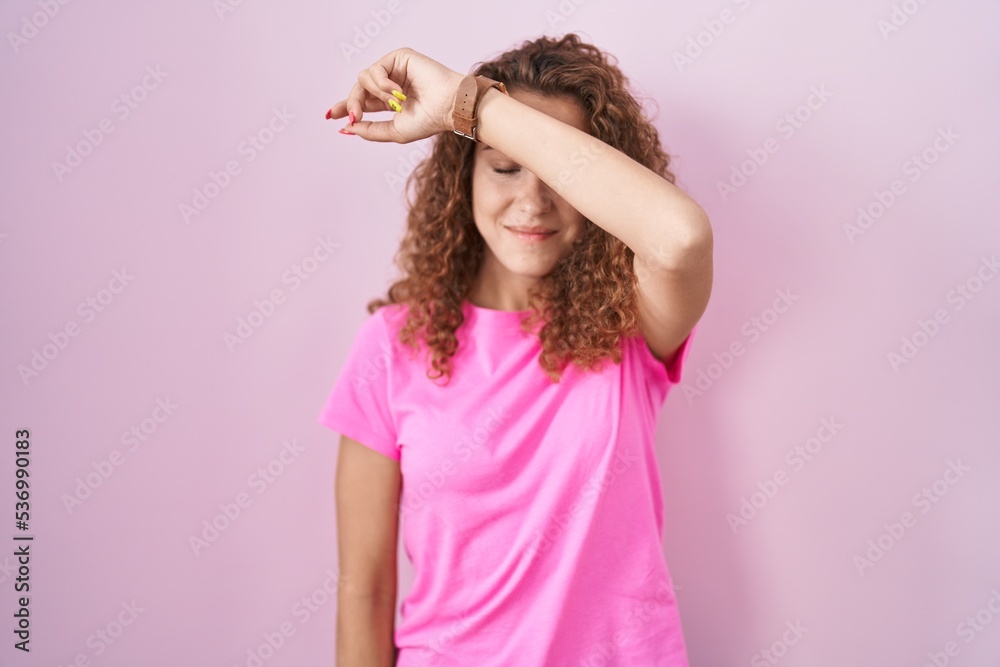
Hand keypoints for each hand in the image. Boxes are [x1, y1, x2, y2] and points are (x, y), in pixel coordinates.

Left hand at [326, 47, 464, 142]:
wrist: (447, 107)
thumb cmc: (428, 120)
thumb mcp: (394, 131)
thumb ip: (370, 130)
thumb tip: (346, 128)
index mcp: (389, 102)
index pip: (362, 102)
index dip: (345, 106)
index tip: (329, 115)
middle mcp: (390, 85)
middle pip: (358, 89)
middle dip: (352, 102)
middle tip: (354, 115)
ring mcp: (394, 70)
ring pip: (363, 78)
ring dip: (375, 94)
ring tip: (394, 103)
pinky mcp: (398, 58)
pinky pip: (375, 69)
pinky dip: (382, 83)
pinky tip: (398, 91)